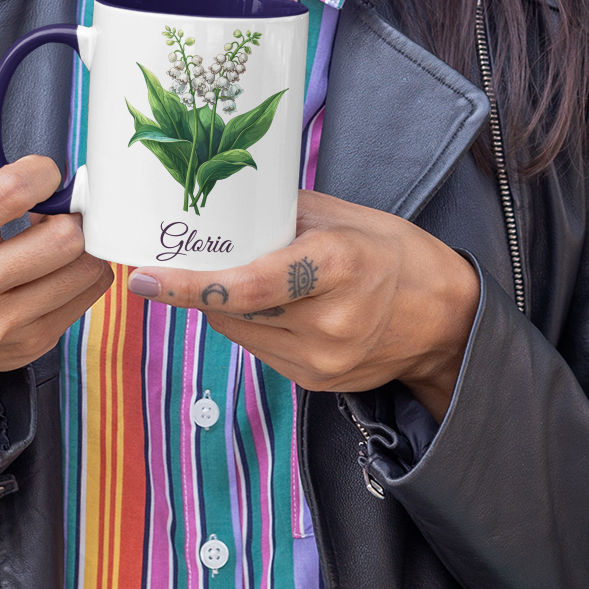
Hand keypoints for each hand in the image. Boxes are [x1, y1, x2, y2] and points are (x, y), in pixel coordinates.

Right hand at [0, 108, 112, 428]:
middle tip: (59, 208)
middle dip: (70, 213)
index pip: (10, 192)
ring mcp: (2, 323)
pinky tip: (62, 264)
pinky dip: (86, 271)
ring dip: (83, 243)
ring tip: (59, 236)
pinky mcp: (33, 343)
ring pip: (84, 268)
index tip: (42, 175)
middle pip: (61, 238)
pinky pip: (90, 295)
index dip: (42, 173)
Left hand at [126, 191, 479, 421]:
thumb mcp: (344, 216)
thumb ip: (279, 214)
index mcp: (338, 267)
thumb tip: (215, 206)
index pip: (247, 286)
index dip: (189, 284)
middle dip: (198, 287)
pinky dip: (249, 325)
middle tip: (172, 260)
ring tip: (233, 277)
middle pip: (233, 311)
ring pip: (239, 333)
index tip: (142, 276)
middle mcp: (329, 322)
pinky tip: (266, 306)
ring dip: (224, 307)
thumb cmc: (394, 253)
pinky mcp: (315, 383)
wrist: (445, 320)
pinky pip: (259, 350)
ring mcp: (322, 360)